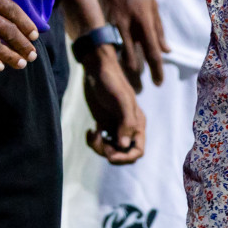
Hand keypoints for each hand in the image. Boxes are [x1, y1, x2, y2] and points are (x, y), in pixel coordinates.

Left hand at [82, 44, 145, 163]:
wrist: (96, 70)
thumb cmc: (112, 81)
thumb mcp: (121, 99)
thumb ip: (126, 122)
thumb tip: (123, 145)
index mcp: (137, 123)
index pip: (138, 150)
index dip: (126, 157)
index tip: (111, 155)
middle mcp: (127, 128)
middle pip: (123, 153)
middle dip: (111, 153)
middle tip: (101, 142)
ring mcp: (115, 127)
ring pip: (110, 150)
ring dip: (100, 148)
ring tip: (93, 134)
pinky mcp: (103, 124)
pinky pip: (100, 142)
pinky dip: (93, 141)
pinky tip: (90, 131)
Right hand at [93, 0, 169, 89]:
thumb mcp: (153, 6)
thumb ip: (159, 30)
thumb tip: (167, 51)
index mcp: (145, 21)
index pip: (152, 51)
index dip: (156, 69)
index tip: (158, 83)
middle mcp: (130, 26)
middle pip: (134, 57)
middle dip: (140, 72)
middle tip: (144, 84)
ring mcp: (115, 25)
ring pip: (121, 53)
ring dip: (127, 64)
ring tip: (132, 72)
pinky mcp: (104, 24)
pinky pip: (112, 44)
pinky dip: (117, 52)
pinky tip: (119, 58)